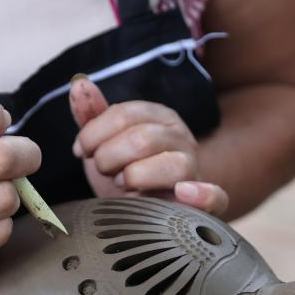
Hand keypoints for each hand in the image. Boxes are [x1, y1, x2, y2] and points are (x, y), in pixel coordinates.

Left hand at [69, 75, 227, 216]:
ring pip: (171, 165)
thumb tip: (79, 84)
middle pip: (141, 139)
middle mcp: (181, 137)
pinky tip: (182, 193)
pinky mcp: (204, 201)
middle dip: (109, 158)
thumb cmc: (126, 171)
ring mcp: (194, 169)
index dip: (94, 134)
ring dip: (135, 177)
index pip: (123, 115)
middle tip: (104, 171)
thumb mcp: (105, 143)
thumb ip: (92, 116)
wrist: (143, 209)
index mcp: (158, 117)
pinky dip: (202, 195)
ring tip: (124, 185)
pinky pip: (215, 197)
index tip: (81, 151)